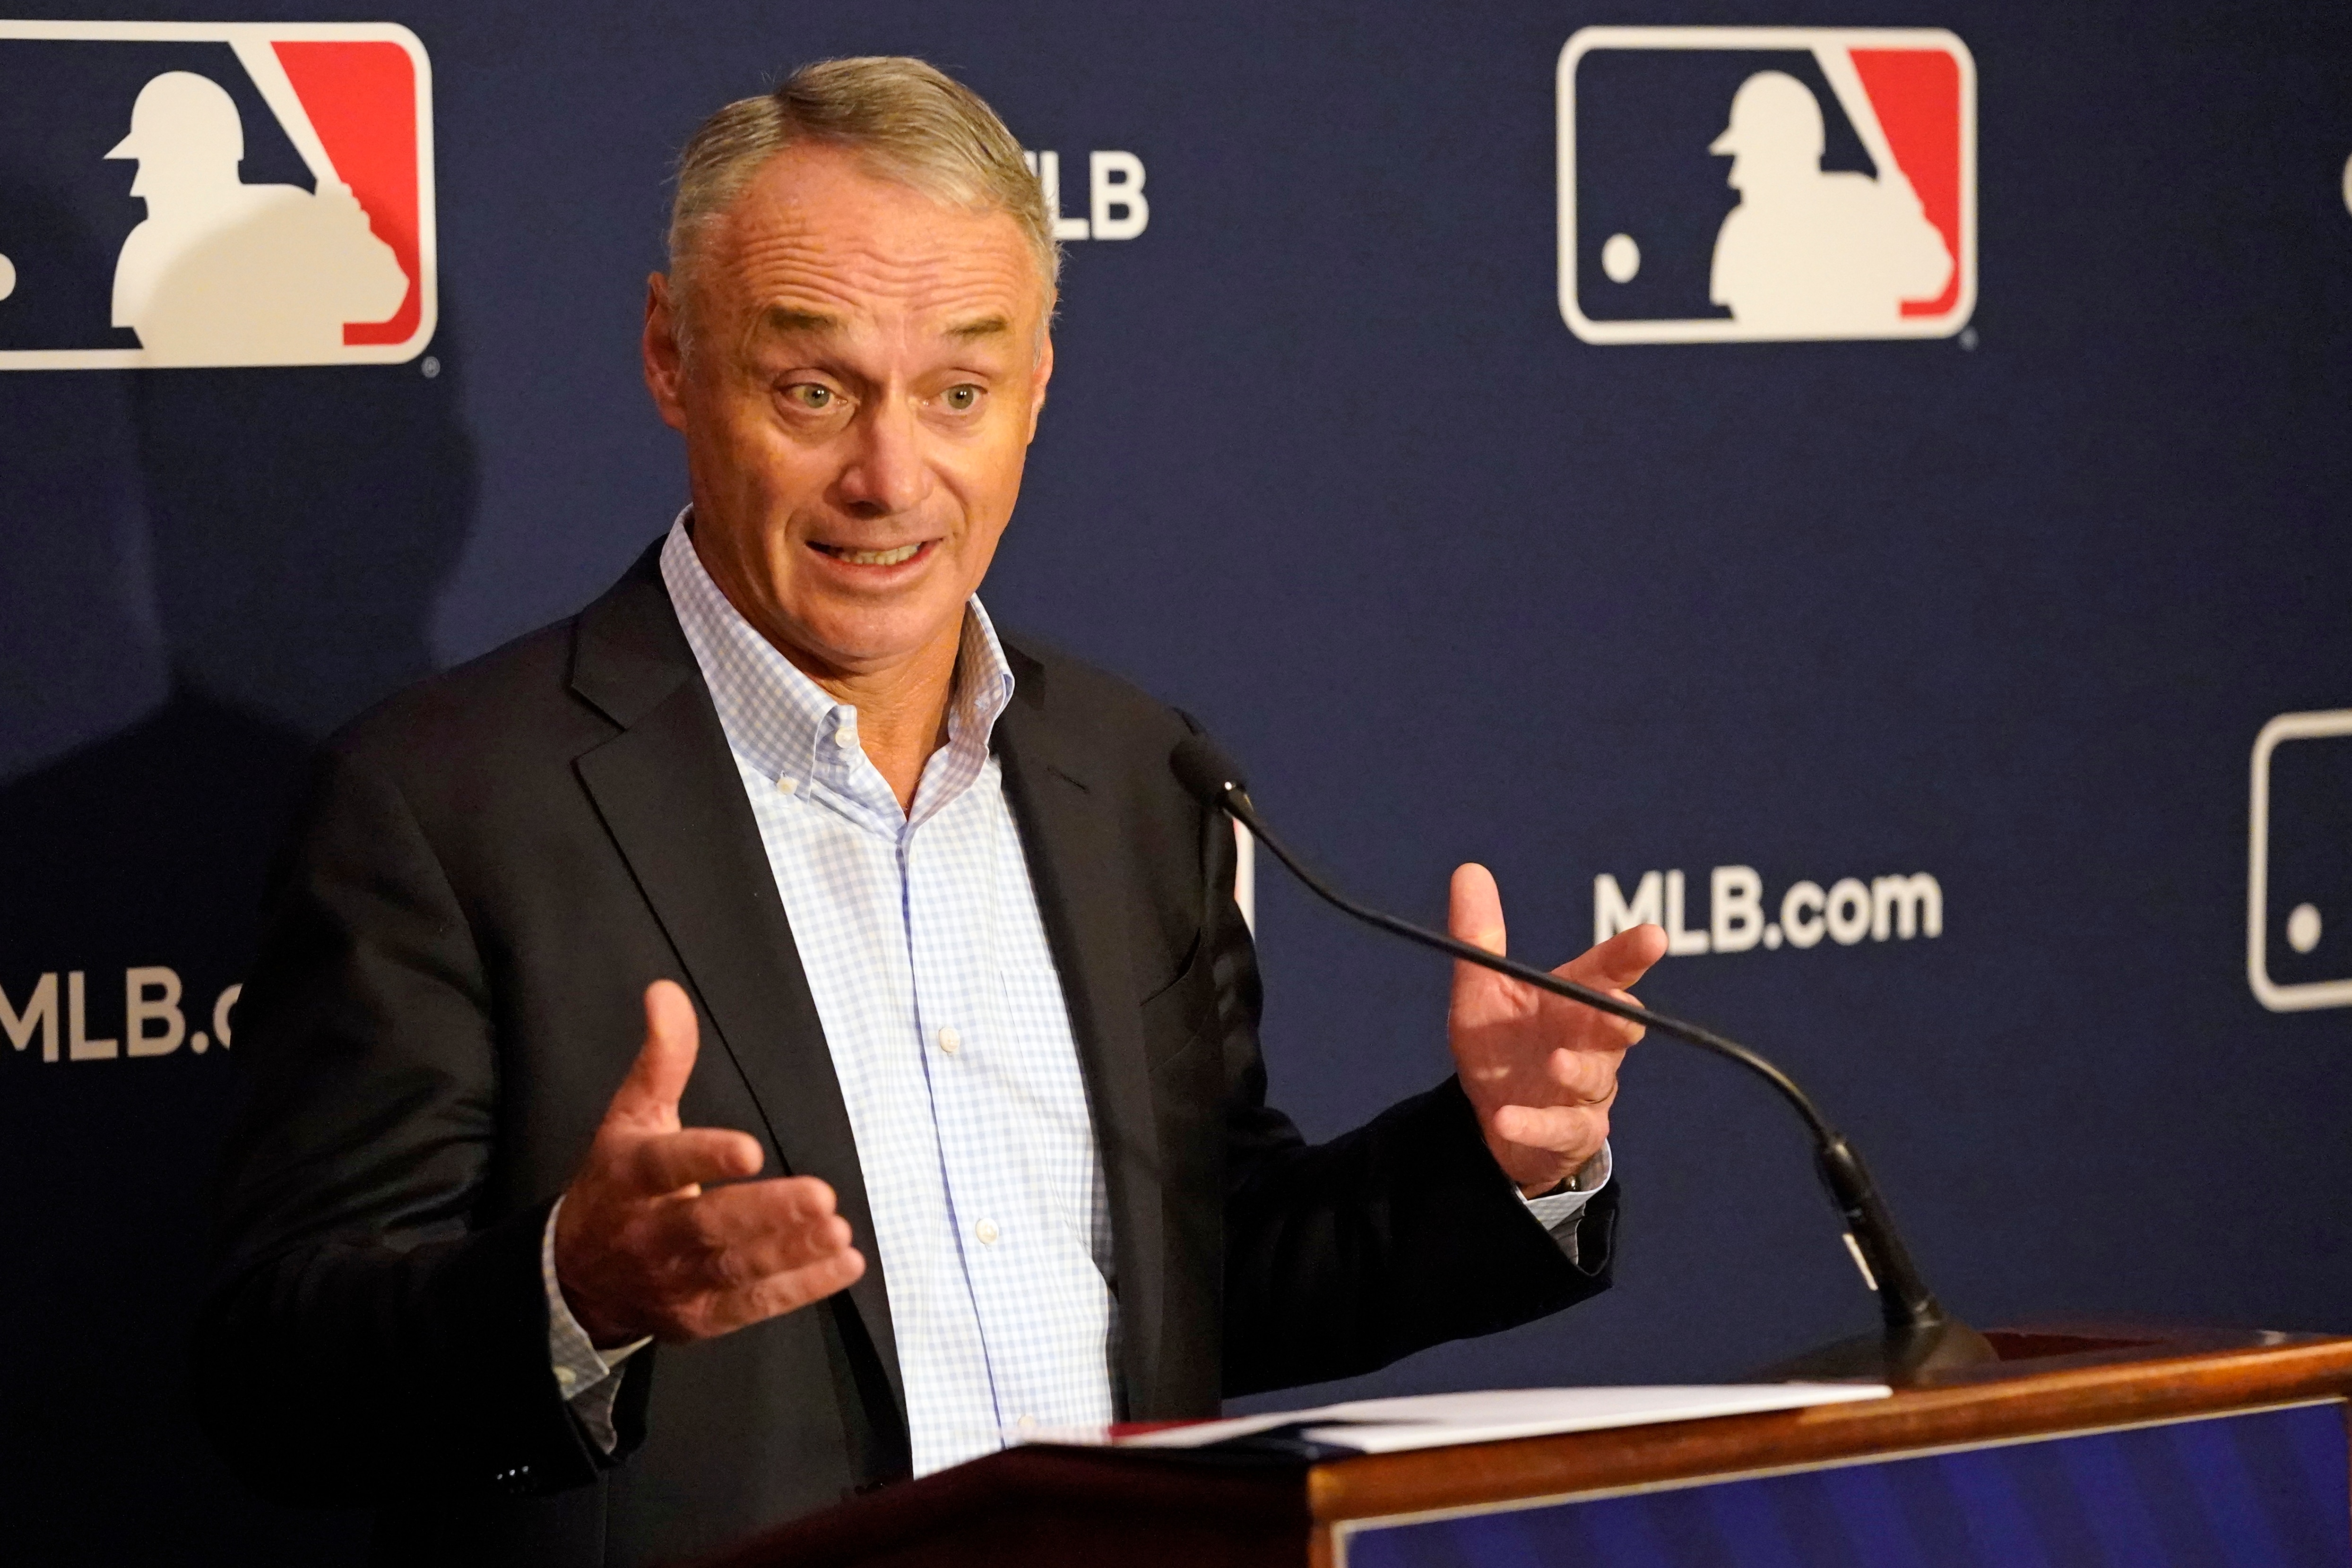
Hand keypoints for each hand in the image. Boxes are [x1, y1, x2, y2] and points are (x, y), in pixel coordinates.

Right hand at [552, 981, 864, 1346]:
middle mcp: (650, 1232)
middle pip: (709, 1225)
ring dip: (792, 1251)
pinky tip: (844, 1265)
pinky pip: (752, 1306)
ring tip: (839, 1229)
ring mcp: (674, 1281)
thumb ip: (660, 1059)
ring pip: (736, 1268)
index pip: (666, 1165)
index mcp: (631, 1176)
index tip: (751, 1149)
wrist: (574, 1279)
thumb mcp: (630, 1117)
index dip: (706, 1158)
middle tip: (822, 1196)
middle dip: (767, 1213)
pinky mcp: (698, 1317)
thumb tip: (667, 992)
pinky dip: (800, 1290)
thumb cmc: (616, 1185)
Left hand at [1446, 864, 1666, 1195]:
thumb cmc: (1500, 1046)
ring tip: (1554, 1062)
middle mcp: (1590, 1042)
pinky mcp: (1573, 1132)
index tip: (1653, 937)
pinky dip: (1532, 1125)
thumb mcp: (1481, 992)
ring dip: (1576, 1069)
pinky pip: (1559, 1129)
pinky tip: (1505, 1120)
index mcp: (1572, 1000)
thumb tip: (1469, 870)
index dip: (1630, 954)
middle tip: (1614, 1005)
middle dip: (1618, 1014)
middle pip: (1619, 1024)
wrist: (1492, 1120)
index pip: (1607, 971)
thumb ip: (1477, 939)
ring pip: (1595, 1077)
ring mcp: (1587, 1089)